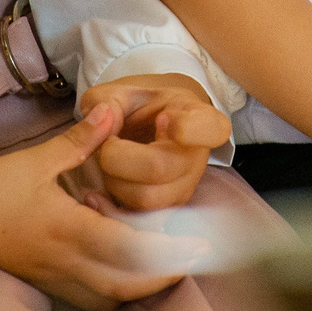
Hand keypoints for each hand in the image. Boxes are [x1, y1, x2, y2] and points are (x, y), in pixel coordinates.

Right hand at [0, 104, 209, 310]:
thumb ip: (80, 140)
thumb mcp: (35, 159)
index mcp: (66, 230)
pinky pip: (85, 296)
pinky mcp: (40, 281)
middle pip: (126, 285)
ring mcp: (50, 277)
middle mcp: (63, 262)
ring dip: (136, 285)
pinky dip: (109, 287)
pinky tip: (115, 261)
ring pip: (106, 297)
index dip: (169, 251)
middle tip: (189, 258)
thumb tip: (112, 112)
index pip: (130, 250)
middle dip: (163, 277)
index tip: (199, 244)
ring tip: (158, 260)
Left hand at [77, 74, 231, 212]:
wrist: (147, 128)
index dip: (187, 128)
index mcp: (197, 118)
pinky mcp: (167, 211)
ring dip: (113, 181)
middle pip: (159, 168)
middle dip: (117, 157)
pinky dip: (111, 205)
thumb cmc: (139, 109)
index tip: (163, 118)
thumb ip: (107, 101)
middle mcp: (197, 158)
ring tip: (109, 163)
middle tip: (108, 142)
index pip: (212, 129)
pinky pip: (137, 218)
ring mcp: (185, 188)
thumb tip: (102, 119)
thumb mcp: (122, 92)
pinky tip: (99, 189)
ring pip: (146, 198)